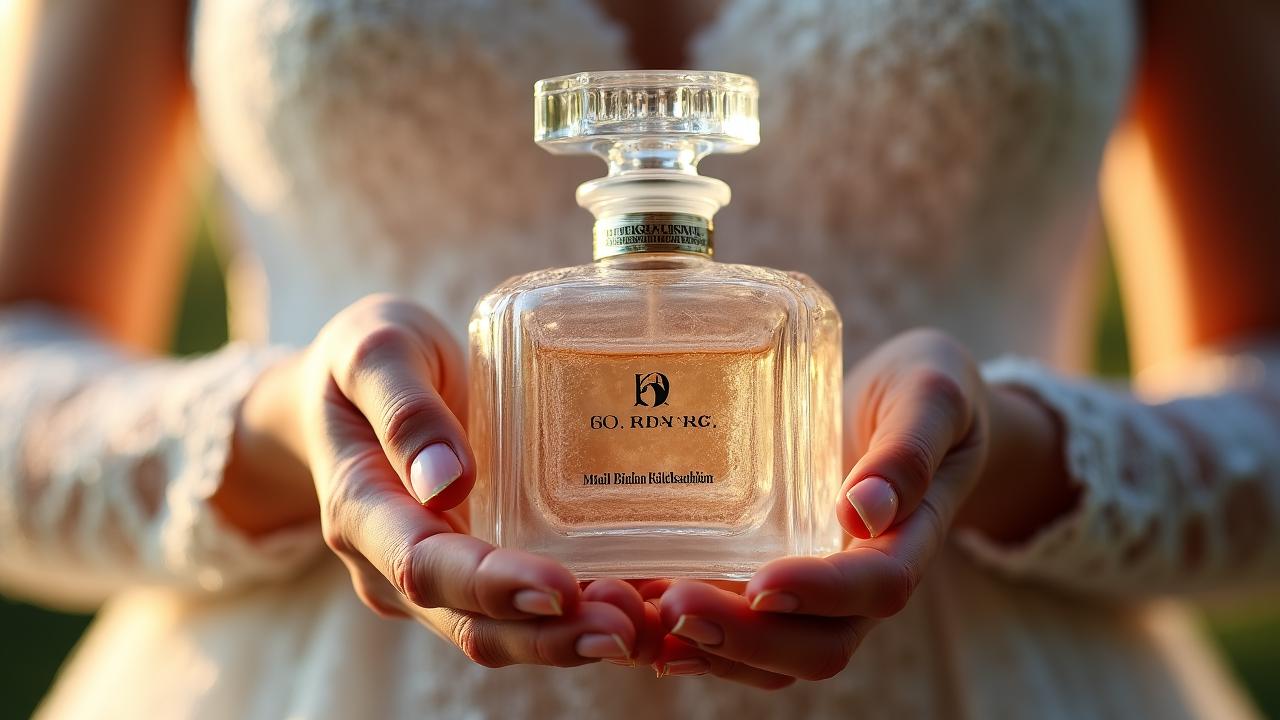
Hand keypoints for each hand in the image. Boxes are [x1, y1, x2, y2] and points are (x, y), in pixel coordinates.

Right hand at [224, 294, 643, 667]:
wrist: (351, 389)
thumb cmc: (363, 359)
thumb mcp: (373, 353)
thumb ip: (404, 409)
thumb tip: (446, 480)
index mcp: (362, 511)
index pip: (425, 566)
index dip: (492, 586)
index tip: (558, 590)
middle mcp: (392, 566)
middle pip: (471, 622)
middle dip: (548, 635)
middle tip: (623, 630)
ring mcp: (435, 581)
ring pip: (502, 631)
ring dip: (569, 640)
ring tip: (639, 630)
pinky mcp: (474, 576)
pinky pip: (523, 613)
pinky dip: (578, 622)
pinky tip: (638, 614)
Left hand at [652, 328, 991, 686]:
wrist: (913, 401)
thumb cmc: (928, 387)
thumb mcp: (931, 395)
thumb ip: (910, 446)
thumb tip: (865, 509)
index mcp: (911, 536)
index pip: (877, 586)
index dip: (821, 593)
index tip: (762, 584)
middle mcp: (863, 578)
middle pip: (819, 644)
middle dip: (747, 639)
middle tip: (677, 607)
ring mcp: (820, 586)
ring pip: (776, 654)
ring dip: (712, 649)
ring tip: (646, 621)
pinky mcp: (778, 574)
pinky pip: (745, 627)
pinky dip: (696, 636)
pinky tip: (643, 619)